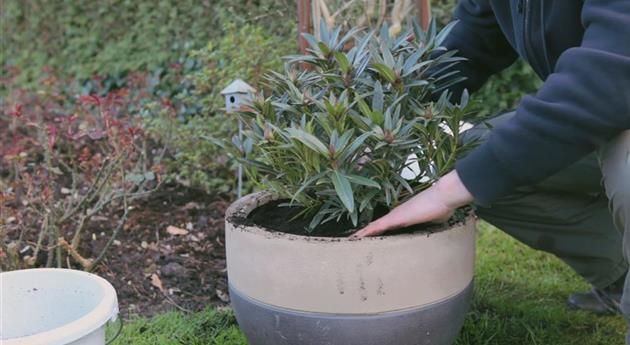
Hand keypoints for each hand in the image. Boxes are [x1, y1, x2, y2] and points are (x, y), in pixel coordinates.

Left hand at [351, 170, 473, 237]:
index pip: (388, 224)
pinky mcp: (395, 217)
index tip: (371, 236)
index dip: (379, 230)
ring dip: (363, 233)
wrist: (444, 195)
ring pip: (374, 225)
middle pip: (378, 224)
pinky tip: (357, 237)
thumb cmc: (442, 206)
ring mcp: (395, 215)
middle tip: (354, 239)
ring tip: (351, 239)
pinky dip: (367, 232)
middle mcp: (397, 213)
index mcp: (405, 215)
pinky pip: (377, 226)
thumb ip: (431, 224)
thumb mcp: (436, 220)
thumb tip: (436, 227)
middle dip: (367, 232)